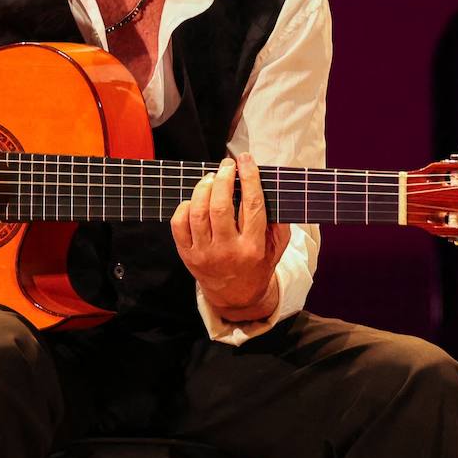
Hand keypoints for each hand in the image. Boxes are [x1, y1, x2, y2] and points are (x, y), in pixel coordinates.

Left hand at [170, 154, 289, 319]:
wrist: (236, 297)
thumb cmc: (258, 265)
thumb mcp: (277, 248)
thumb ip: (278, 221)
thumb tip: (271, 187)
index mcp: (253, 247)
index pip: (252, 205)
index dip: (249, 178)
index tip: (246, 159)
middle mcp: (227, 251)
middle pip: (221, 206)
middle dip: (223, 178)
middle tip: (226, 165)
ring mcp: (205, 254)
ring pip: (198, 213)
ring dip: (204, 188)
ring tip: (211, 178)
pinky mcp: (187, 255)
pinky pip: (179, 224)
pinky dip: (185, 206)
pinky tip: (196, 200)